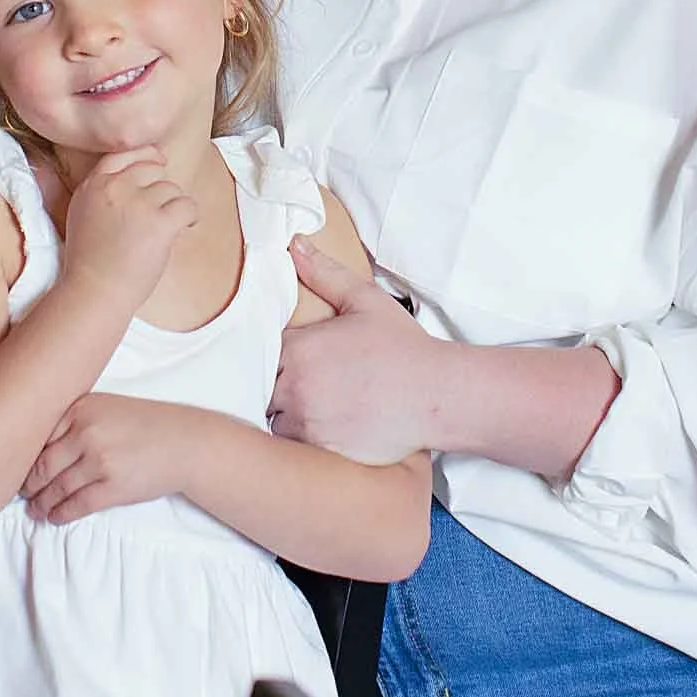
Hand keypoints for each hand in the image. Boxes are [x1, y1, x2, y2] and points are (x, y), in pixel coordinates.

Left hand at [23, 393, 198, 523]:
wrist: (184, 443)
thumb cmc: (143, 424)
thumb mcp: (105, 407)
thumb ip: (73, 420)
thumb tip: (35, 446)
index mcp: (81, 408)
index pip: (38, 435)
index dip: (23, 456)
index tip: (15, 466)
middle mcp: (86, 432)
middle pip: (42, 465)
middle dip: (28, 484)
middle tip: (21, 492)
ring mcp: (100, 461)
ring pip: (56, 488)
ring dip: (41, 503)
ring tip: (34, 509)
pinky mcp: (113, 487)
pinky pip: (76, 505)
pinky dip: (60, 514)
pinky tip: (53, 516)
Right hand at [59, 147, 193, 312]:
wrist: (95, 291)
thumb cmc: (89, 262)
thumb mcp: (77, 215)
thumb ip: (94, 191)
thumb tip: (94, 170)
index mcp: (94, 185)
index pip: (123, 154)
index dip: (146, 155)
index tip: (160, 160)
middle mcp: (115, 188)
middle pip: (152, 170)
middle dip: (160, 189)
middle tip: (160, 212)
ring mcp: (138, 204)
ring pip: (171, 189)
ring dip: (173, 207)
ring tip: (166, 229)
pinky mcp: (159, 223)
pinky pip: (187, 205)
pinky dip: (190, 216)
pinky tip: (184, 227)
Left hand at [269, 238, 440, 466]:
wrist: (437, 395)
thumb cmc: (403, 348)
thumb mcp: (366, 302)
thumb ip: (325, 274)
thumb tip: (295, 245)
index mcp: (299, 349)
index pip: (259, 353)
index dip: (272, 357)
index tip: (290, 359)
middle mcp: (295, 387)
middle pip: (260, 390)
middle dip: (273, 386)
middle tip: (301, 385)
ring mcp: (307, 423)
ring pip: (273, 422)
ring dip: (284, 416)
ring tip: (313, 409)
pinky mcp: (321, 451)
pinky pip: (293, 451)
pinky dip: (302, 442)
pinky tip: (325, 429)